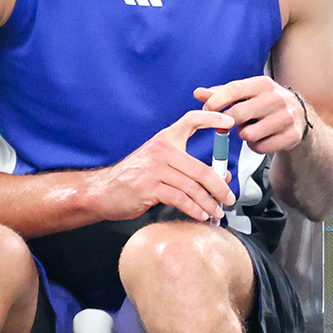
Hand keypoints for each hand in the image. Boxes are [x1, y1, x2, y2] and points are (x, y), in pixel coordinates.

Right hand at [92, 109, 234, 221]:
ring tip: (216, 211)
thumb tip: (223, 177)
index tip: (229, 120)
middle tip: (229, 198)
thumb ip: (189, 167)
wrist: (103, 191)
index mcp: (165, 139)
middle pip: (201, 169)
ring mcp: (154, 169)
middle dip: (219, 187)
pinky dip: (194, 209)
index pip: (191, 120)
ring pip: (192, 187)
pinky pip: (179, 199)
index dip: (211, 117)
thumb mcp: (161, 164)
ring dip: (208, 203)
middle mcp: (161, 150)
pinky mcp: (148, 188)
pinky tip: (200, 215)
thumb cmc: (135, 178)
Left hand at [195, 77, 308, 152]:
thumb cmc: (264, 103)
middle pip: (238, 114)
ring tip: (249, 130)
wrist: (298, 115)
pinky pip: (260, 147)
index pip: (234, 90)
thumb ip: (222, 94)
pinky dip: (256, 146)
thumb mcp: (246, 93)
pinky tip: (261, 138)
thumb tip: (198, 93)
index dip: (216, 101)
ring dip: (244, 135)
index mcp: (263, 84)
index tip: (206, 110)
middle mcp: (276, 98)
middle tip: (226, 124)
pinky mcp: (291, 136)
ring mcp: (286, 117)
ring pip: (249, 134)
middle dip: (227, 122)